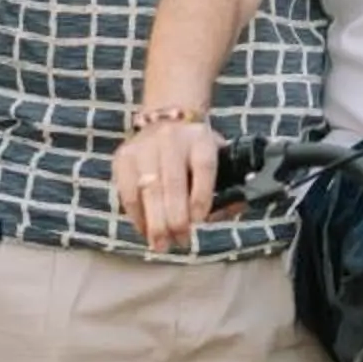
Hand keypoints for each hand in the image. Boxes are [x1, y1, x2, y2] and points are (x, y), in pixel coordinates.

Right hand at [111, 119, 220, 252]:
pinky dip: (137, 216)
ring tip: (161, 245)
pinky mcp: (124, 157)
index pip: (203, 166)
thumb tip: (238, 206)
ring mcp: (145, 147)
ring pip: (148, 190)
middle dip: (176, 218)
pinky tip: (145, 231)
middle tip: (181, 241)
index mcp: (200, 138)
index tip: (199, 221)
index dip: (201, 196)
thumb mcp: (218, 153)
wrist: (166, 116)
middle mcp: (172, 139)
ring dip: (155, 222)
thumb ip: (229, 180)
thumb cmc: (197, 147)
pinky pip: (128, 192)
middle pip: (173, 182)